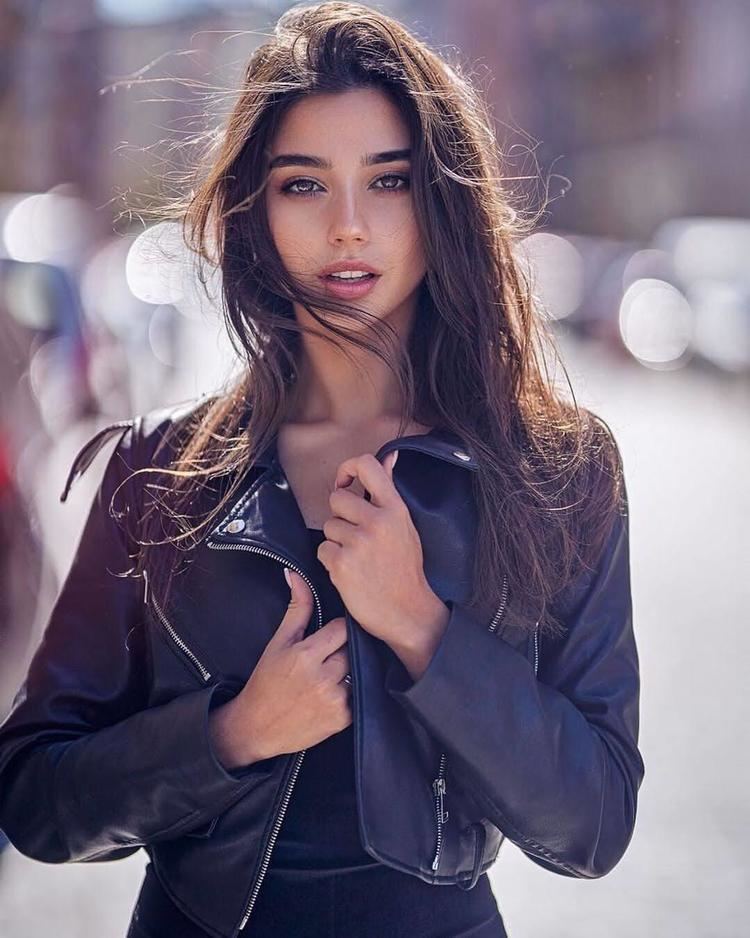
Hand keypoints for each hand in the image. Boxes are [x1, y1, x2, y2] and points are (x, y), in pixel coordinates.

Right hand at [209, 573, 351, 769]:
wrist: (257, 727)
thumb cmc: (266, 681)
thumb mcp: (278, 642)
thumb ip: (296, 608)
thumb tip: (294, 574)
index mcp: (307, 655)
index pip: (342, 628)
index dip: (338, 629)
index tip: (330, 634)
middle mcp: (324, 677)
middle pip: (352, 649)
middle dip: (343, 650)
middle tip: (330, 655)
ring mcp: (335, 700)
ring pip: (358, 671)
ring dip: (349, 670)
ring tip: (332, 674)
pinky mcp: (343, 719)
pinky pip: (358, 694)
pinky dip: (351, 691)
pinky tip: (333, 692)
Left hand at [316, 449, 449, 672]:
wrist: (408, 613)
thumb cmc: (405, 569)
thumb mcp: (405, 525)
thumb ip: (390, 492)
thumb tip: (389, 456)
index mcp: (395, 509)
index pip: (366, 465)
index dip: (347, 469)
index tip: (346, 485)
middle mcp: (377, 521)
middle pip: (336, 498)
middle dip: (340, 516)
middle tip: (355, 535)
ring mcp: (359, 542)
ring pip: (328, 526)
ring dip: (336, 542)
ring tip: (357, 558)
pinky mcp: (342, 564)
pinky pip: (322, 549)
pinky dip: (331, 561)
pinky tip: (350, 572)